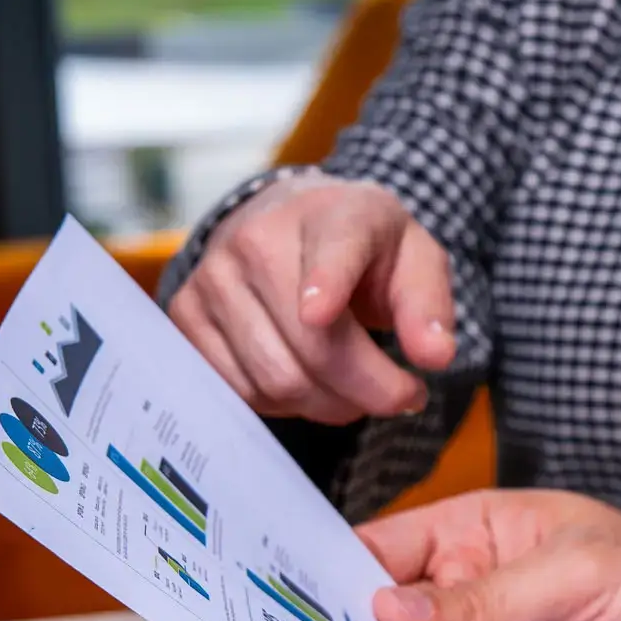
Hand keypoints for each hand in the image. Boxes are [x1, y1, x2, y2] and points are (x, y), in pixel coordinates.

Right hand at [170, 172, 455, 423]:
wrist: (291, 221)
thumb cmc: (364, 249)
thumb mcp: (414, 260)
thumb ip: (429, 305)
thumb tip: (434, 357)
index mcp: (333, 215)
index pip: (331, 250)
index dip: (325, 281)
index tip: (320, 310)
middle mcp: (259, 237)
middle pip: (312, 346)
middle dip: (368, 391)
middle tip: (400, 397)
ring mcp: (214, 275)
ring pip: (274, 378)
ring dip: (328, 405)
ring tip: (354, 389)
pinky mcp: (186, 313)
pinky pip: (238, 389)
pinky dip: (280, 405)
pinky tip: (305, 381)